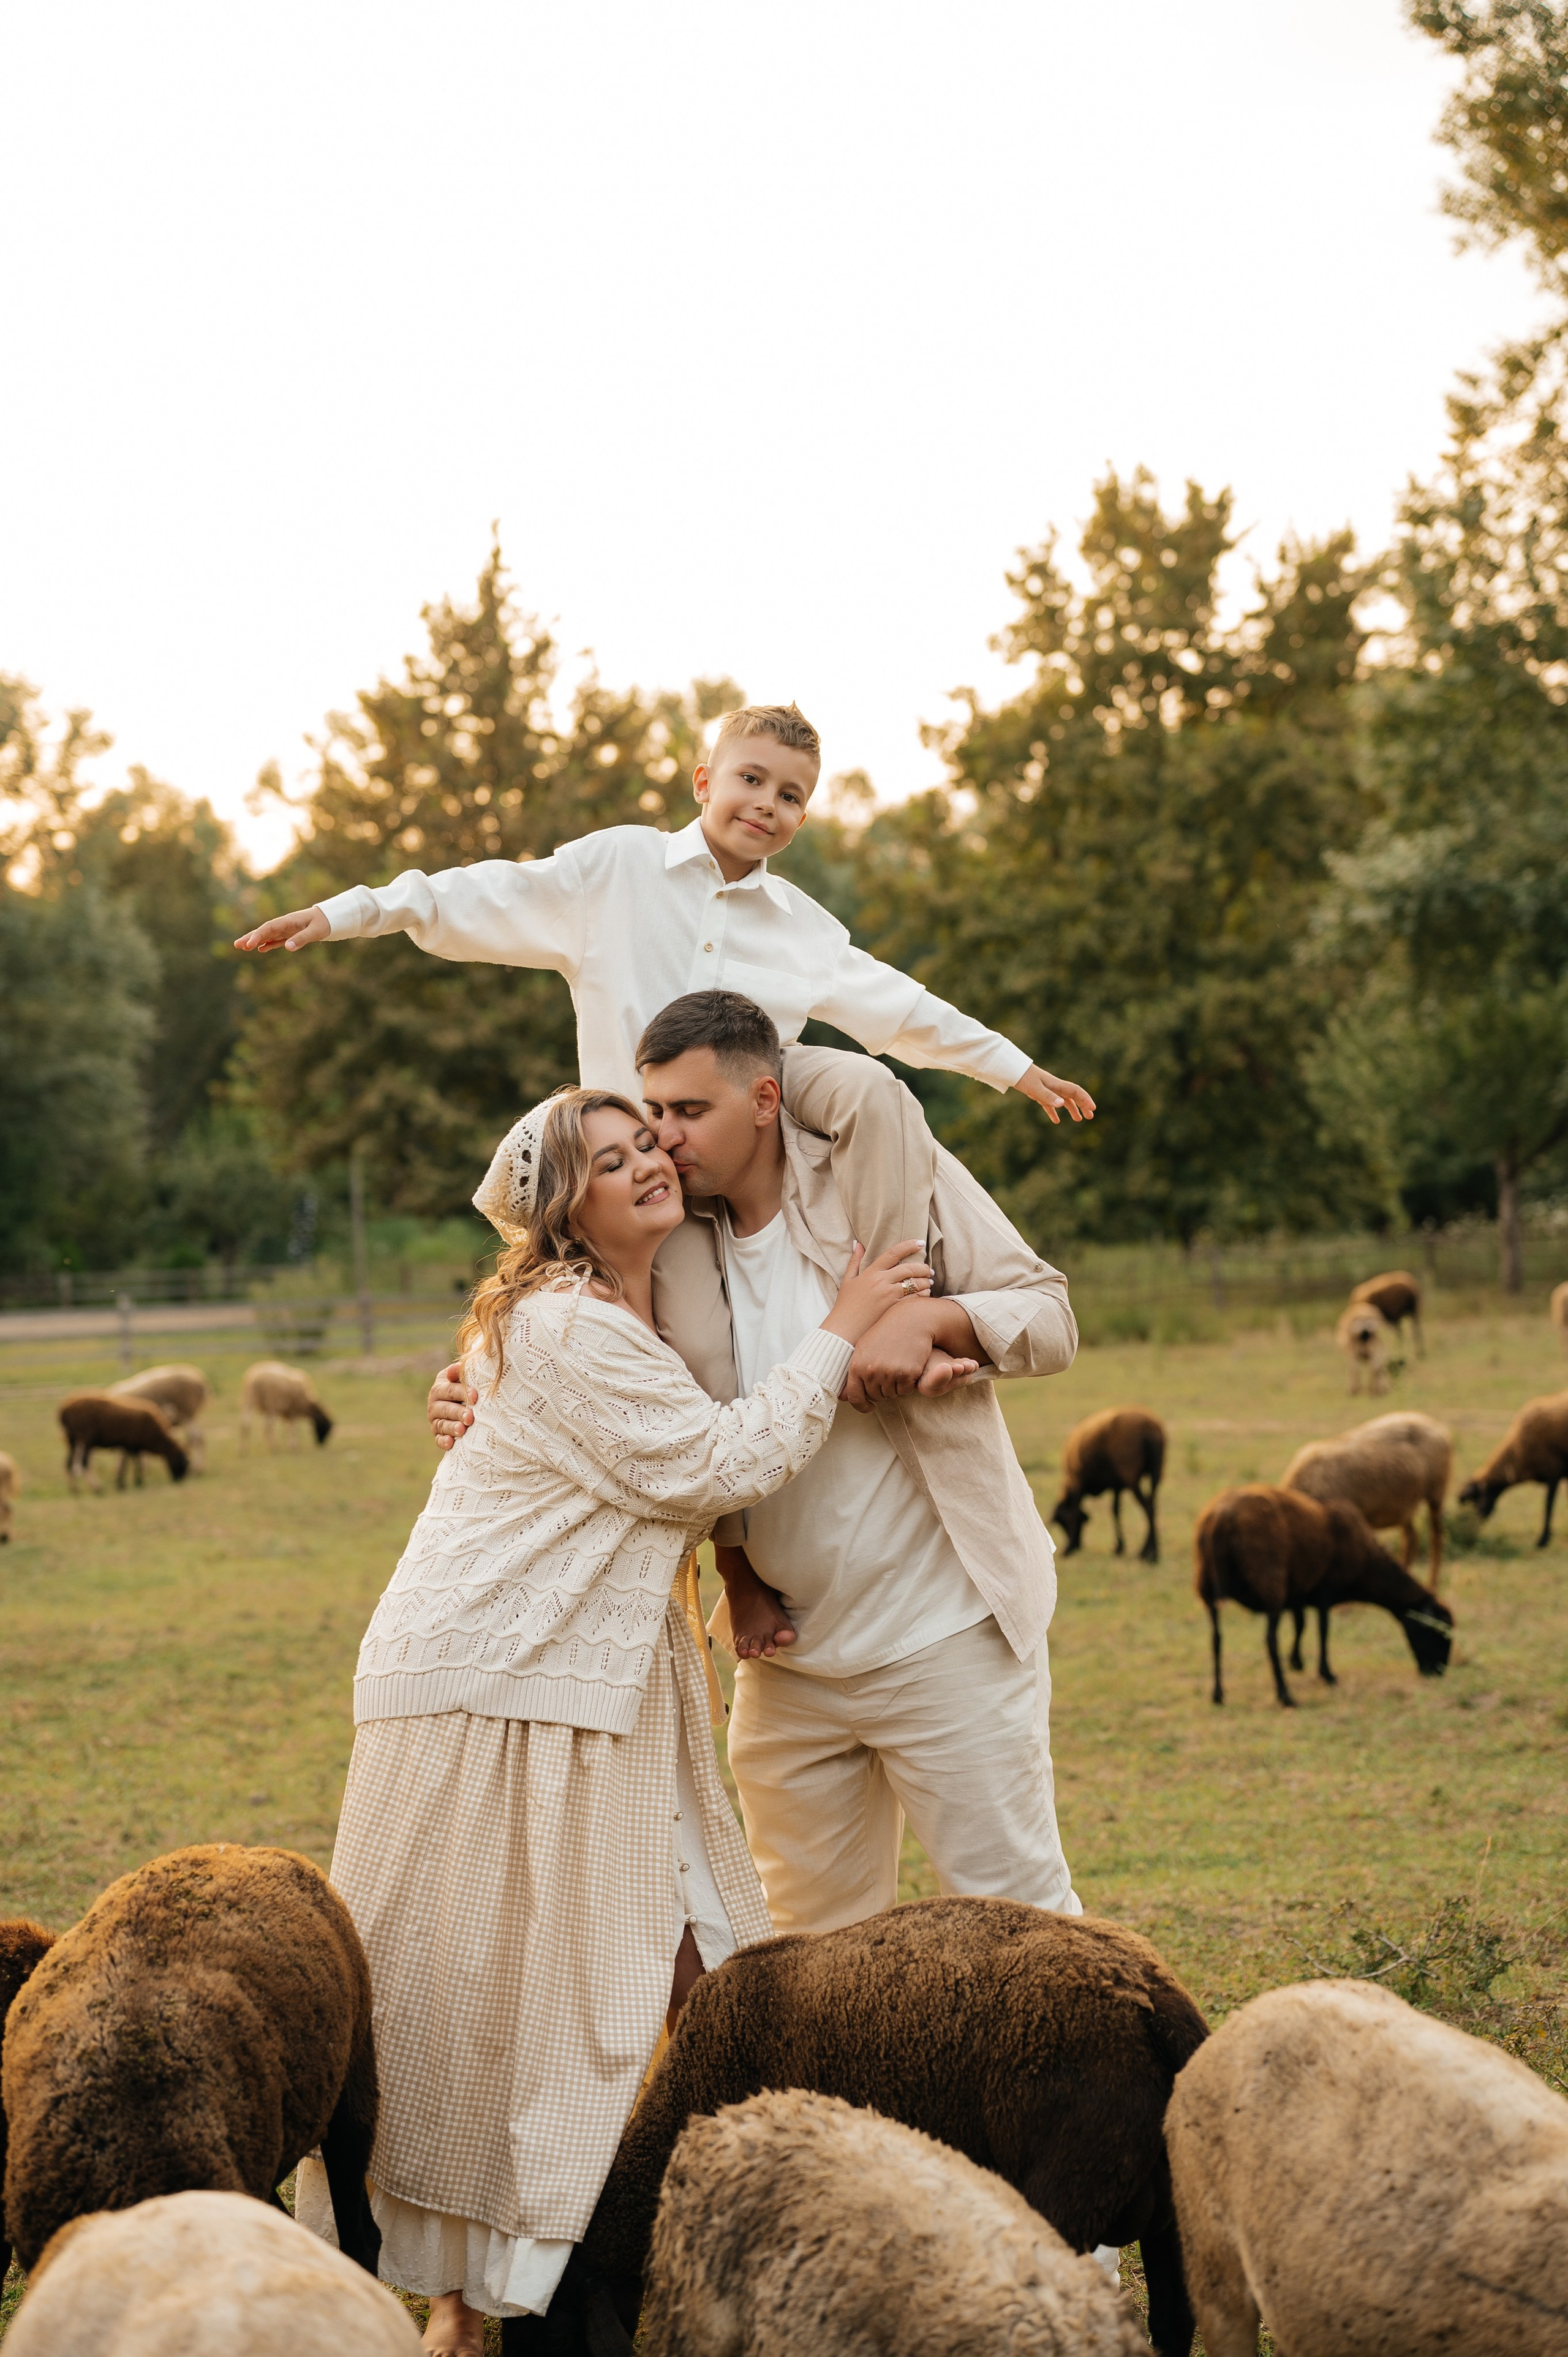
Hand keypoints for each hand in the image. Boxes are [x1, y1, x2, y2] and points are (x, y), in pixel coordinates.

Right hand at [233, 905, 330, 953]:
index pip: (269, 928)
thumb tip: (288, 948)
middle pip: (263, 931)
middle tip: (236, 945)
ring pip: (267, 936)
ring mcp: (286, 930)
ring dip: (255, 941)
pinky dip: (267, 944)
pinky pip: (276, 940)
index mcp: (288, 921)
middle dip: (250, 937)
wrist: (329, 918)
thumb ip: (302, 939)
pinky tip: (260, 950)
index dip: (258, 935)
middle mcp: (284, 925)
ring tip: (242, 948)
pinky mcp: (290, 935)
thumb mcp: (315, 931)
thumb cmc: (323, 923)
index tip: (250, 944)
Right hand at [428, 1362, 475, 1450]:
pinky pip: (438, 1439)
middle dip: (458, 1413)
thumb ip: (460, 1373)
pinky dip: (443, 1441)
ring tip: (462, 1430)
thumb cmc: (468, 1386)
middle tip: (470, 1417)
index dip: (462, 1393)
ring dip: (452, 1428)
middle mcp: (434, 1404)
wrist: (466, 1402)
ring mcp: (435, 1420)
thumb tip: (457, 1367)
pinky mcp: (438, 1434)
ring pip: (441, 1425)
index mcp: (440, 1387)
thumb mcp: (462, 1377)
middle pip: (445, 1409)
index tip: (475, 1397)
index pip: (449, 1390)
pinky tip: (451, 1443)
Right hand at [821, 1241, 931, 1347]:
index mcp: (871, 1273)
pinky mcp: (894, 1309)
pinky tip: (925, 1295)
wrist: (844, 1329)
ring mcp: (889, 1296)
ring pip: (914, 1284)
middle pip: (909, 1269)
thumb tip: (858, 1244)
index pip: (893, 1253)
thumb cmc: (845, 1305)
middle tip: (928, 1269)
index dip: (908, 1246)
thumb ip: (854, 1261)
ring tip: (929, 1282)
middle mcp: (882, 1282)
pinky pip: (914, 1300)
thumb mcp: (848, 1280)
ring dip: (925, 1282)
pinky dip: (922, 1296)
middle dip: (922, 1267)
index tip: (920, 1243)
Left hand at [843, 1295, 981, 1408]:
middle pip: (876, 1397)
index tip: (869, 1408)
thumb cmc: (887, 1333)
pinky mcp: (906, 1374)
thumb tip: (844, 1396)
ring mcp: (888, 1373)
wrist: (911, 1320)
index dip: (862, 1406)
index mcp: (857, 1365)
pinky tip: (909, 1367)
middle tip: (891, 1374)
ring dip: (896, 1387)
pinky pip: (905, 1391)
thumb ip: (856, 1370)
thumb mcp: (864, 1347)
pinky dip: (908, 1384)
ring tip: (899, 1366)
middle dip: (883, 1391)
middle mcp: (870, 1371)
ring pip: (891, 1395)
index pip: (855, 1397)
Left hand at [1014, 1064, 1095, 1124]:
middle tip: (1090, 1116)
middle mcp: (1055, 1087)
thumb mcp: (1036, 1088)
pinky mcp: (1040, 1094)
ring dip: (1072, 1109)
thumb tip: (1062, 1104)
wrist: (1013, 1071)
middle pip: (1073, 1096)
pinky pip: (1050, 1104)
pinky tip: (1056, 1121)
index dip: (1085, 1099)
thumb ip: (1048, 1096)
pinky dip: (1054, 1112)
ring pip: (1064, 1100)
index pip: (1076, 1091)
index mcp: (1057, 1085)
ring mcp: (1048, 1090)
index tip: (1092, 1108)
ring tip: (1078, 1119)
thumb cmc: (1025, 1078)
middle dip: (1083, 1105)